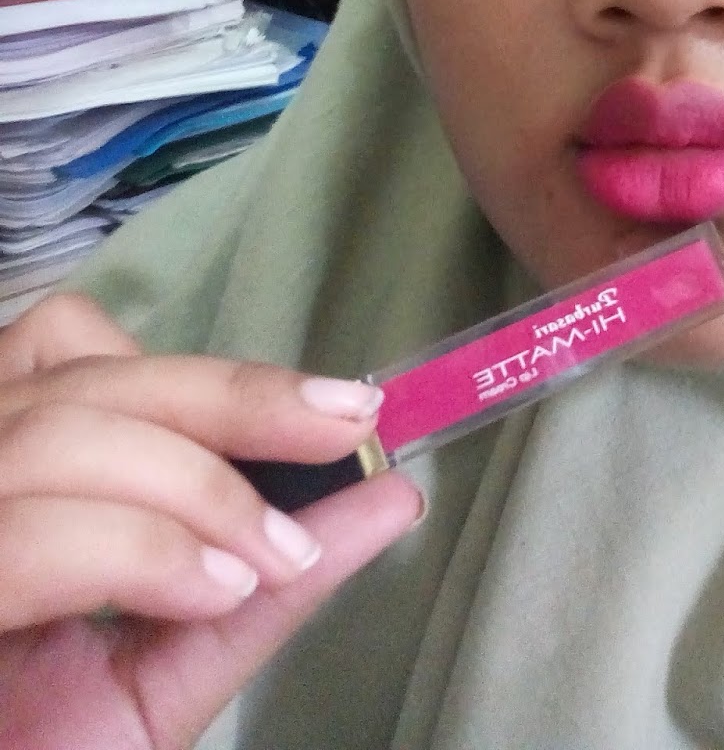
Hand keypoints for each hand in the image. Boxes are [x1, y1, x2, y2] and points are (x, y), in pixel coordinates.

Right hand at [0, 294, 423, 749]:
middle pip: (91, 380)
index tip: (342, 405)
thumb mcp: (176, 663)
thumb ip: (268, 582)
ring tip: (271, 560)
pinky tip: (209, 588)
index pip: (91, 358)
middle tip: (349, 432)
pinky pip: (29, 532)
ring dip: (198, 489)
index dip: (217, 374)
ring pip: (65, 435)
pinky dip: (137, 547)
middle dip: (237, 401)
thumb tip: (388, 498)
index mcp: (10, 479)